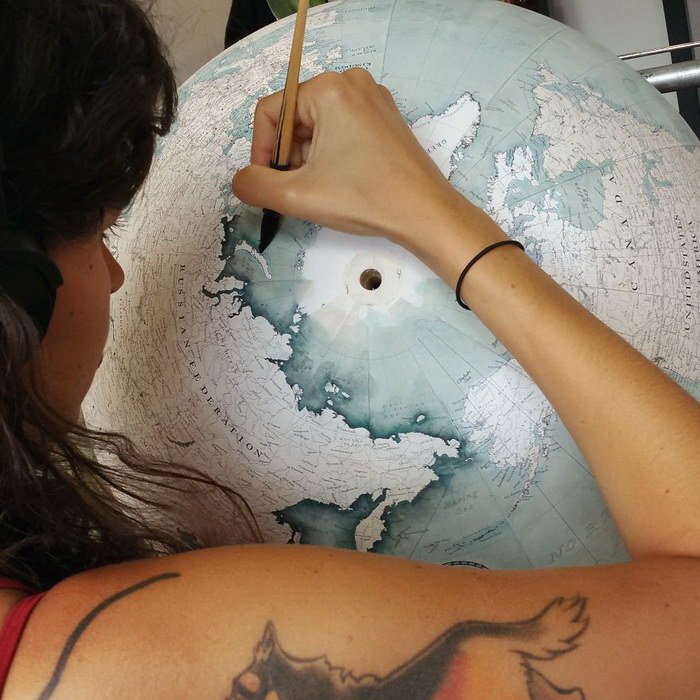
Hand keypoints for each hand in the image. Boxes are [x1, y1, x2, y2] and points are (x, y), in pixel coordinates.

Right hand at [232, 69, 470, 249]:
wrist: (425, 214)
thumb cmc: (366, 199)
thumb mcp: (299, 195)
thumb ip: (256, 185)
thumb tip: (241, 180)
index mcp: (328, 89)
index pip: (271, 112)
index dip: (260, 150)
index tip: (267, 182)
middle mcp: (351, 82)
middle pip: (296, 118)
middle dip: (289, 156)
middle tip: (298, 190)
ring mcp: (372, 98)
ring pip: (318, 126)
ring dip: (309, 159)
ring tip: (322, 190)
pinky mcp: (385, 118)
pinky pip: (342, 129)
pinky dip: (332, 155)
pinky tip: (340, 182)